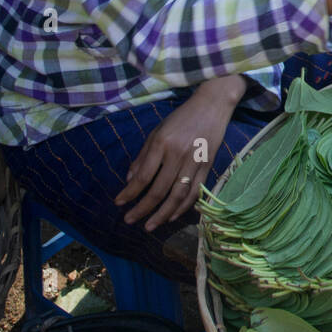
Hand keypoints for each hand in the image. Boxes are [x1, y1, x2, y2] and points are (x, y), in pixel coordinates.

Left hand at [113, 76, 241, 231]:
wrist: (212, 105)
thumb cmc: (181, 117)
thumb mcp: (157, 130)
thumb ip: (144, 155)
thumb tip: (130, 180)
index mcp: (162, 143)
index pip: (143, 176)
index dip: (129, 193)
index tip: (119, 203)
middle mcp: (178, 154)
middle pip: (159, 190)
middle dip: (143, 209)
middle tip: (130, 220)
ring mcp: (195, 162)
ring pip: (178, 195)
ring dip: (163, 214)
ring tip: (150, 226)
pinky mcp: (208, 166)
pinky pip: (195, 191)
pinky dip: (184, 206)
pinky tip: (172, 215)